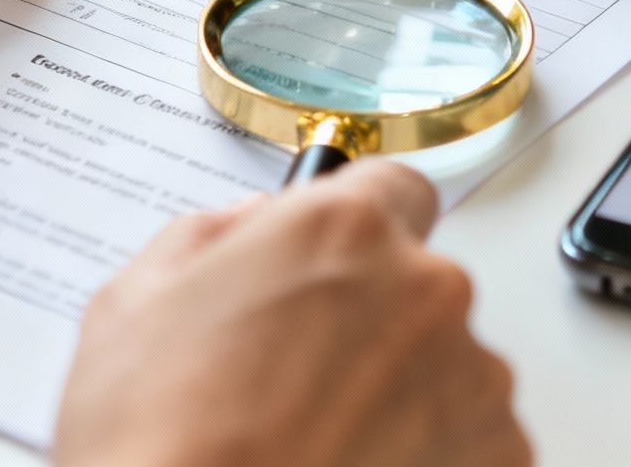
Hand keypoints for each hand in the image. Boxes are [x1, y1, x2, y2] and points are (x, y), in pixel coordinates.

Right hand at [53, 161, 530, 466]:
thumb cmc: (160, 442)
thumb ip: (211, 237)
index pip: (393, 190)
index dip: (359, 230)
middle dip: (371, 320)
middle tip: (298, 377)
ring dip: (403, 393)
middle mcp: (424, 290)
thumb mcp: (135, 301)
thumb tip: (251, 226)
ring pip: (448, 366)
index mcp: (342, 230)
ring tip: (321, 441)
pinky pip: (472, 441)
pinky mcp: (495, 456)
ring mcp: (470, 380)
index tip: (338, 262)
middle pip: (418, 283)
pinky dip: (431, 457)